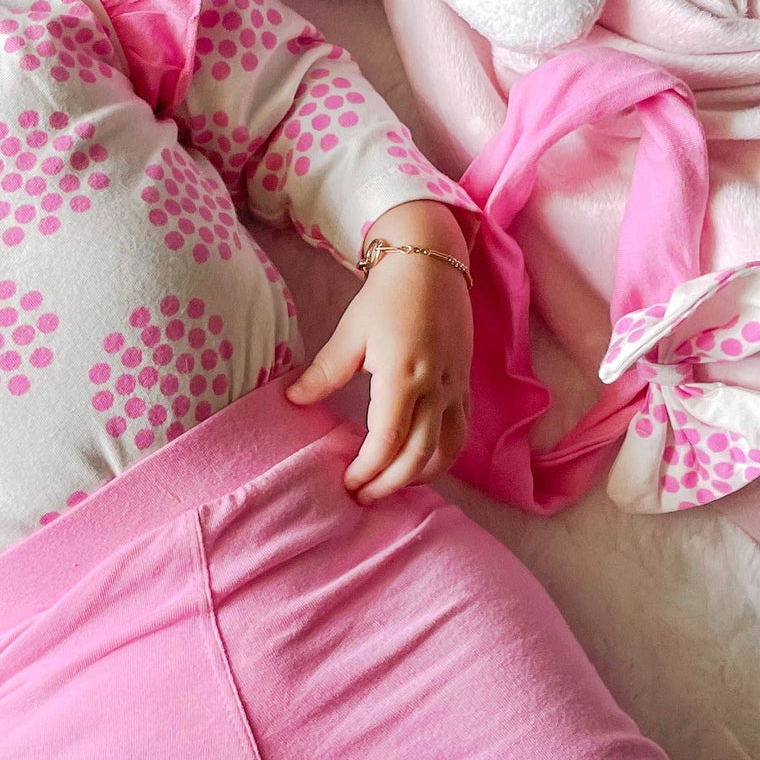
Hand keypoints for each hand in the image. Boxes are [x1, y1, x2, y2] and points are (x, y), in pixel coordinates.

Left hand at [284, 200, 472, 501]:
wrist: (432, 264)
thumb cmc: (387, 296)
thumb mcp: (350, 332)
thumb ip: (324, 372)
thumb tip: (293, 400)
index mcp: (404, 376)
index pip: (387, 442)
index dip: (367, 470)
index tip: (347, 483)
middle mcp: (437, 388)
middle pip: (418, 456)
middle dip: (389, 484)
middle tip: (362, 496)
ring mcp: (456, 388)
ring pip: (447, 450)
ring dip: (420, 476)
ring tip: (391, 485)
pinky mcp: (465, 385)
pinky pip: (460, 433)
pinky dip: (441, 456)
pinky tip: (419, 464)